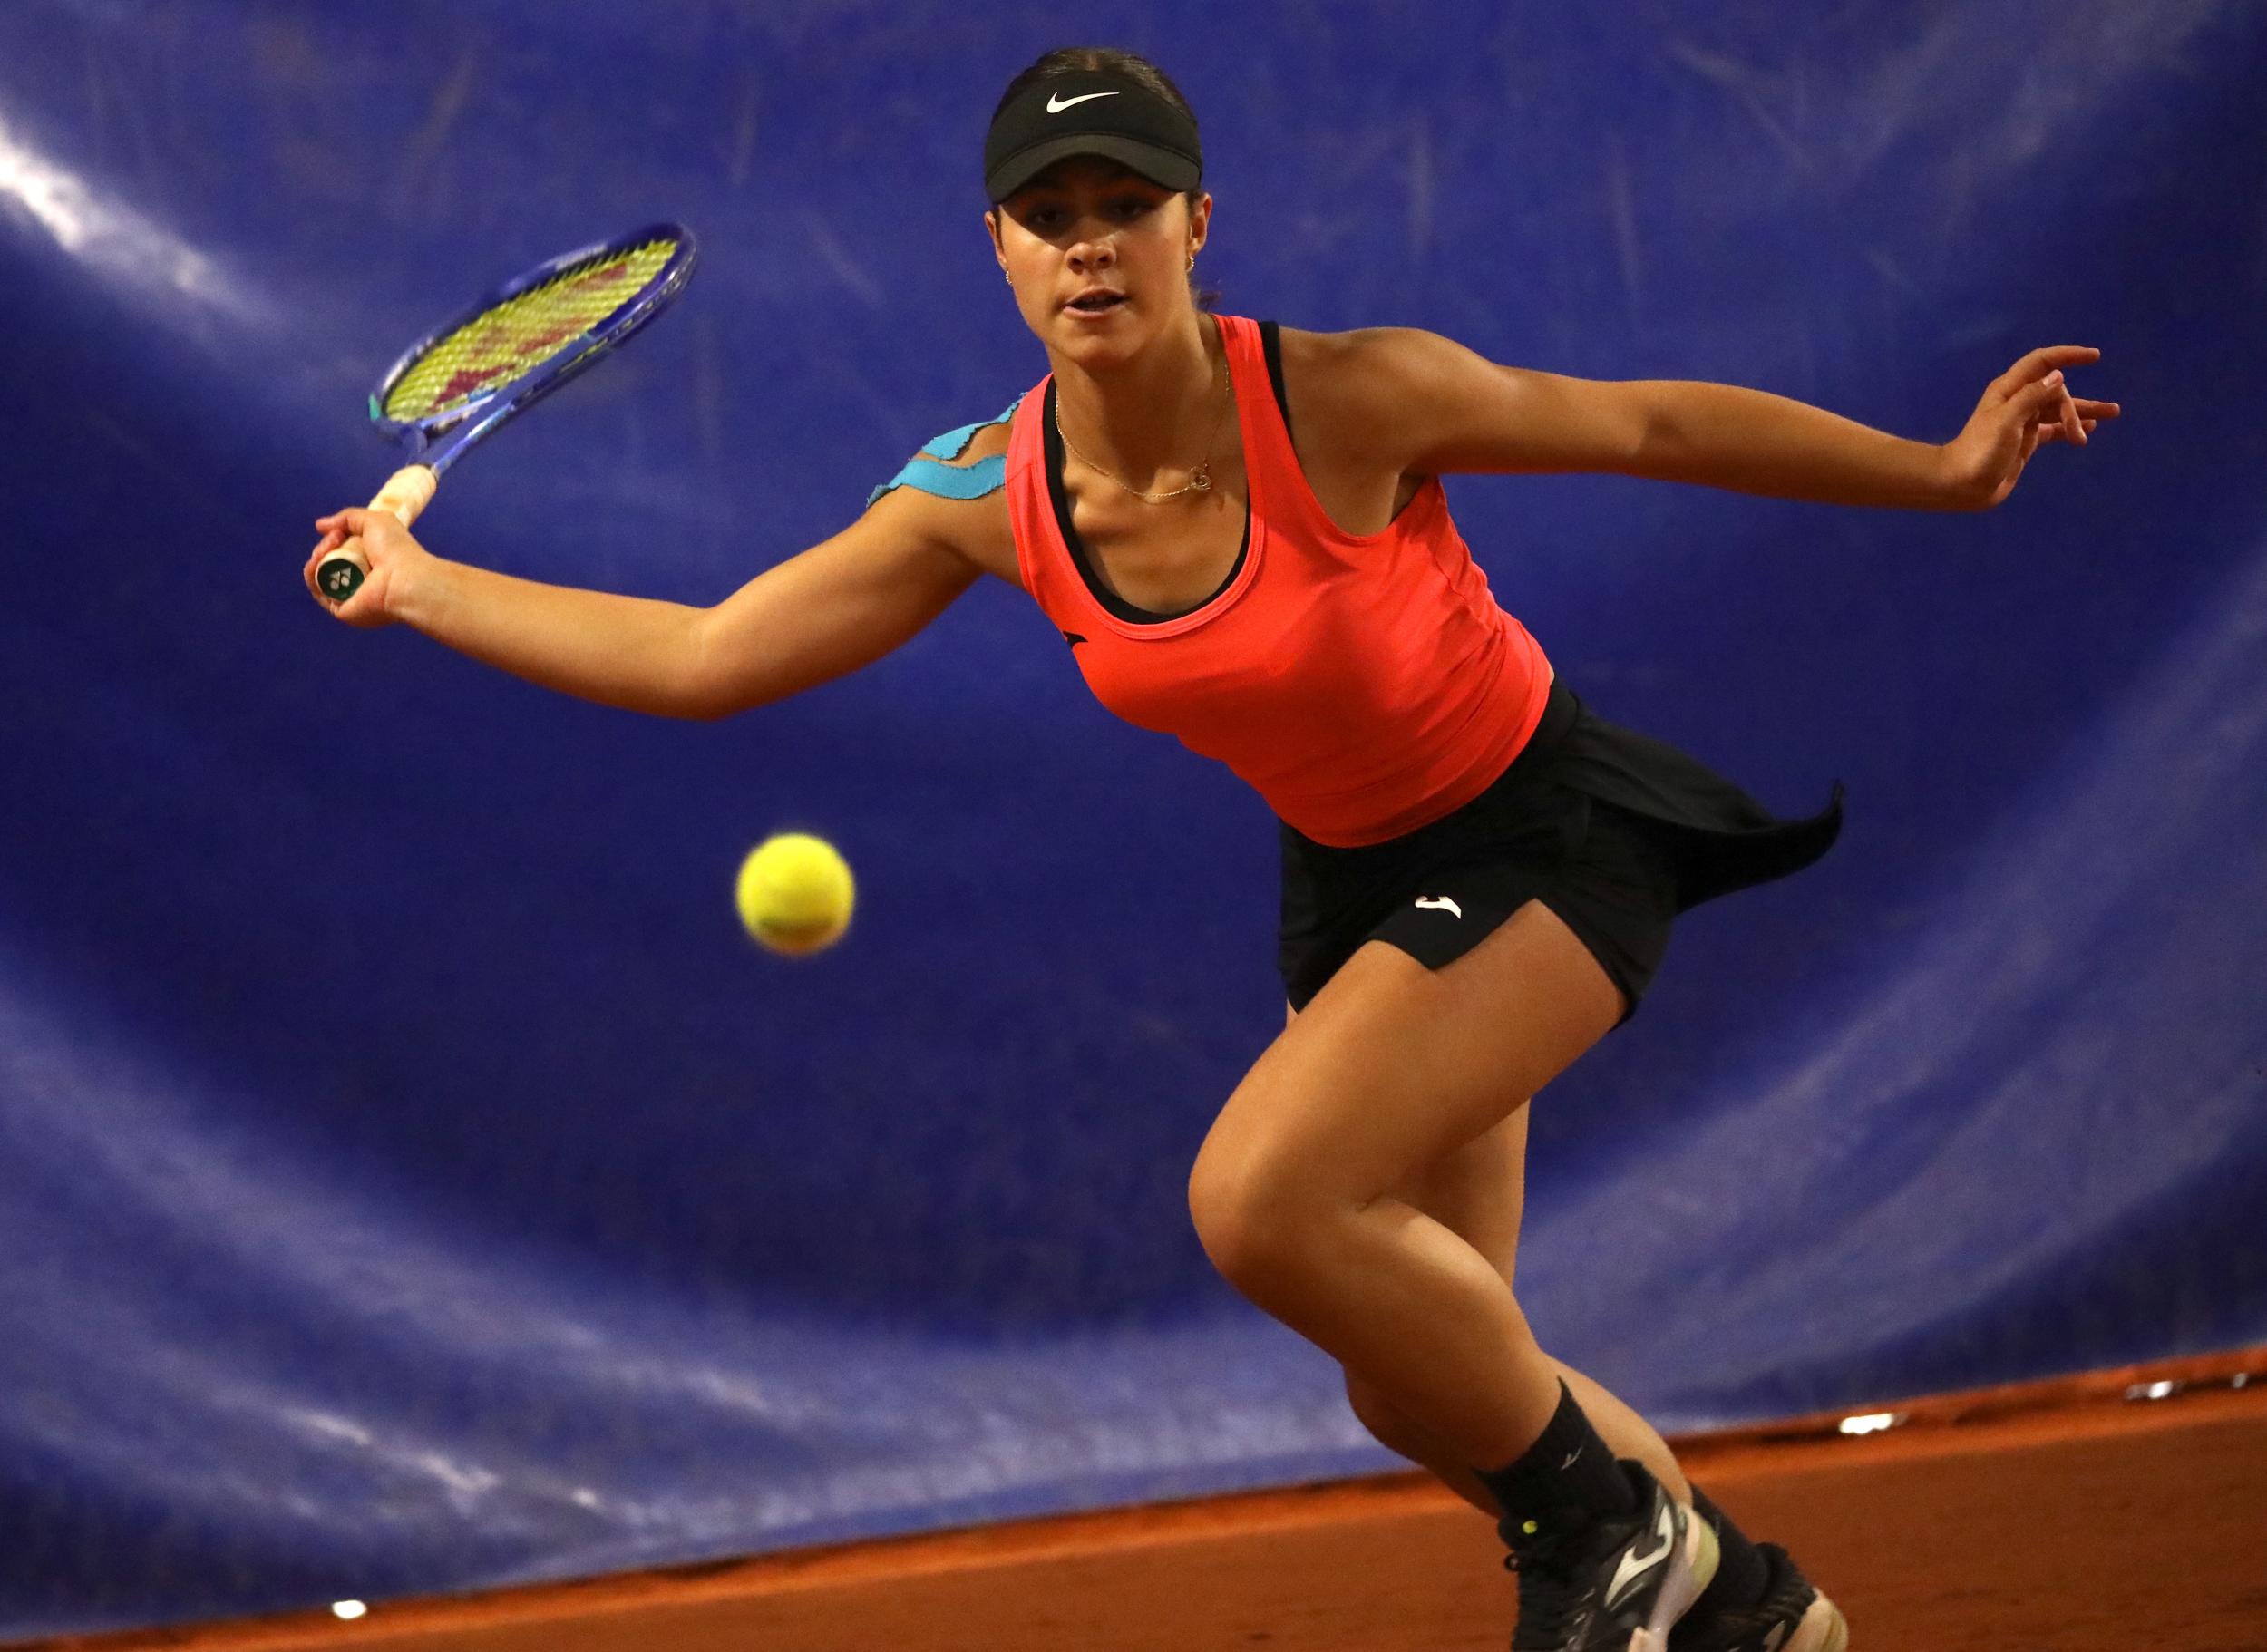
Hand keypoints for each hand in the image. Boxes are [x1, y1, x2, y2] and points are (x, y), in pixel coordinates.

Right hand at [304, 506, 436, 628]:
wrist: (403, 578)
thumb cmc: (395, 549)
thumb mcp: (374, 520)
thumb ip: (347, 518)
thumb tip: (320, 526)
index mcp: (371, 564)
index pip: (343, 552)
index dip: (334, 539)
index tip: (338, 531)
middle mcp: (360, 581)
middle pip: (328, 563)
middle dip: (325, 547)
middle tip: (336, 538)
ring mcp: (350, 597)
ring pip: (320, 576)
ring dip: (317, 557)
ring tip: (328, 547)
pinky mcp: (341, 610)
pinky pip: (318, 592)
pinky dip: (312, 575)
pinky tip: (316, 561)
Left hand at [1938, 346, 2119, 509]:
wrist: (1962, 485)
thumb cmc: (1981, 451)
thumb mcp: (2007, 421)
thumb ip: (2032, 397)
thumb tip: (2058, 376)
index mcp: (2008, 390)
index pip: (2041, 362)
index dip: (2067, 356)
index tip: (2095, 356)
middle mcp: (2016, 401)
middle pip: (2055, 391)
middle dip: (2072, 407)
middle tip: (2077, 432)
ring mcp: (2023, 421)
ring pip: (2058, 408)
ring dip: (2081, 413)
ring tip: (2112, 414)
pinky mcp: (2027, 440)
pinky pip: (2055, 427)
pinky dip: (2071, 426)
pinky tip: (2089, 430)